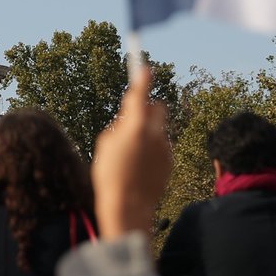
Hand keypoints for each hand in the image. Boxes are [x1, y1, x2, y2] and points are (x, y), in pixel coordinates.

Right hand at [91, 62, 171, 238]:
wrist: (128, 206)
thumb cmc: (109, 174)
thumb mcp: (105, 144)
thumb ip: (119, 126)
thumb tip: (128, 119)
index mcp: (136, 126)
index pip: (141, 94)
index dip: (143, 79)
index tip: (145, 69)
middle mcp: (155, 133)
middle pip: (158, 107)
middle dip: (149, 108)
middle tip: (134, 118)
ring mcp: (165, 147)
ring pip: (159, 129)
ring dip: (149, 132)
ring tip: (133, 154)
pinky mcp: (170, 161)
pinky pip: (162, 146)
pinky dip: (153, 149)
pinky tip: (141, 166)